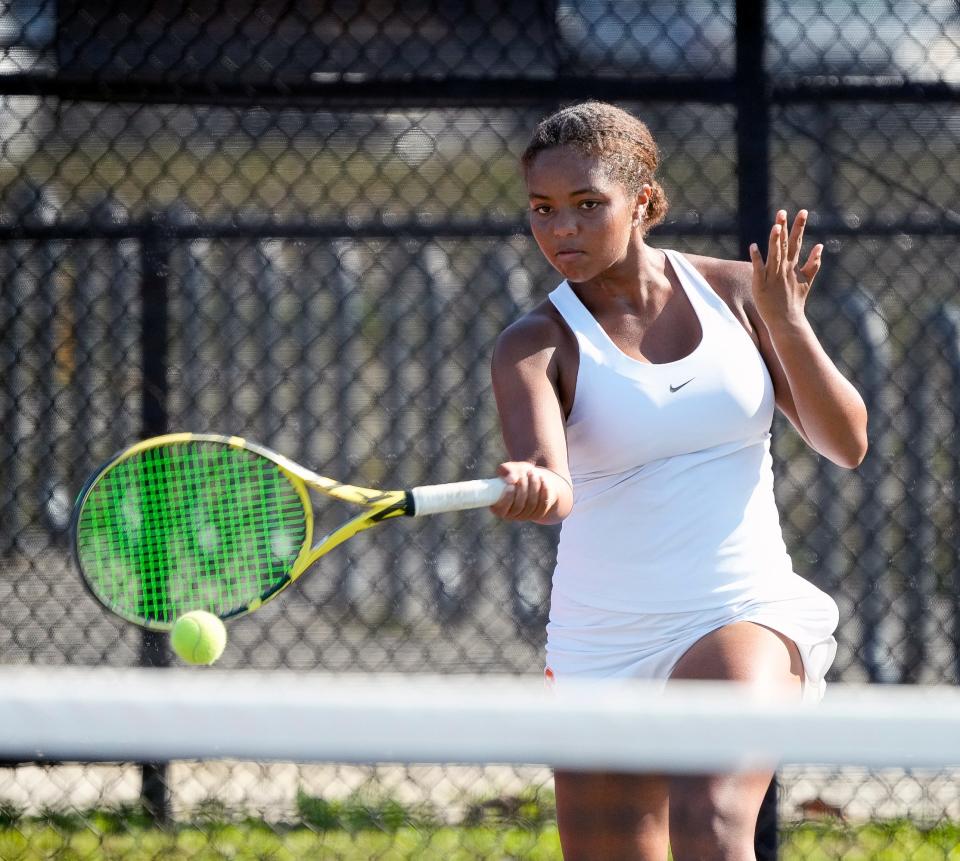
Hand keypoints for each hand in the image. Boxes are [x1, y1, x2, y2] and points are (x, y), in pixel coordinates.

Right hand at [490, 461, 567, 521]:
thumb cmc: (517, 473)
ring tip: (533, 473)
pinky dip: (543, 491)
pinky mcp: (538, 513)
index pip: (501, 509)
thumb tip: (510, 480)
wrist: (532, 477)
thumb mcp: (510, 469)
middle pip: (518, 506)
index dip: (507, 499)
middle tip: (524, 475)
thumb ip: (506, 470)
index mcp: (498, 507)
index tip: (511, 485)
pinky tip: (542, 480)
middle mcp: (511, 514)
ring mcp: (525, 516)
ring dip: (533, 487)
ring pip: (531, 505)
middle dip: (522, 489)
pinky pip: (542, 505)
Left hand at [749, 209, 822, 329]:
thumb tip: (820, 246)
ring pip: (774, 255)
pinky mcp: (760, 284)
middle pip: (785, 245)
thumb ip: (813, 264)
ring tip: (776, 226)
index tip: (803, 211)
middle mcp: (784, 269)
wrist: (787, 321)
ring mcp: (773, 276)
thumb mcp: (806, 281)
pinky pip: (758, 269)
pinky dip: (757, 258)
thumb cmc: (795, 302)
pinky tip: (754, 246)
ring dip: (775, 240)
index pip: (797, 242)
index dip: (799, 227)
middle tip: (782, 211)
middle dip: (785, 228)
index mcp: (793, 266)